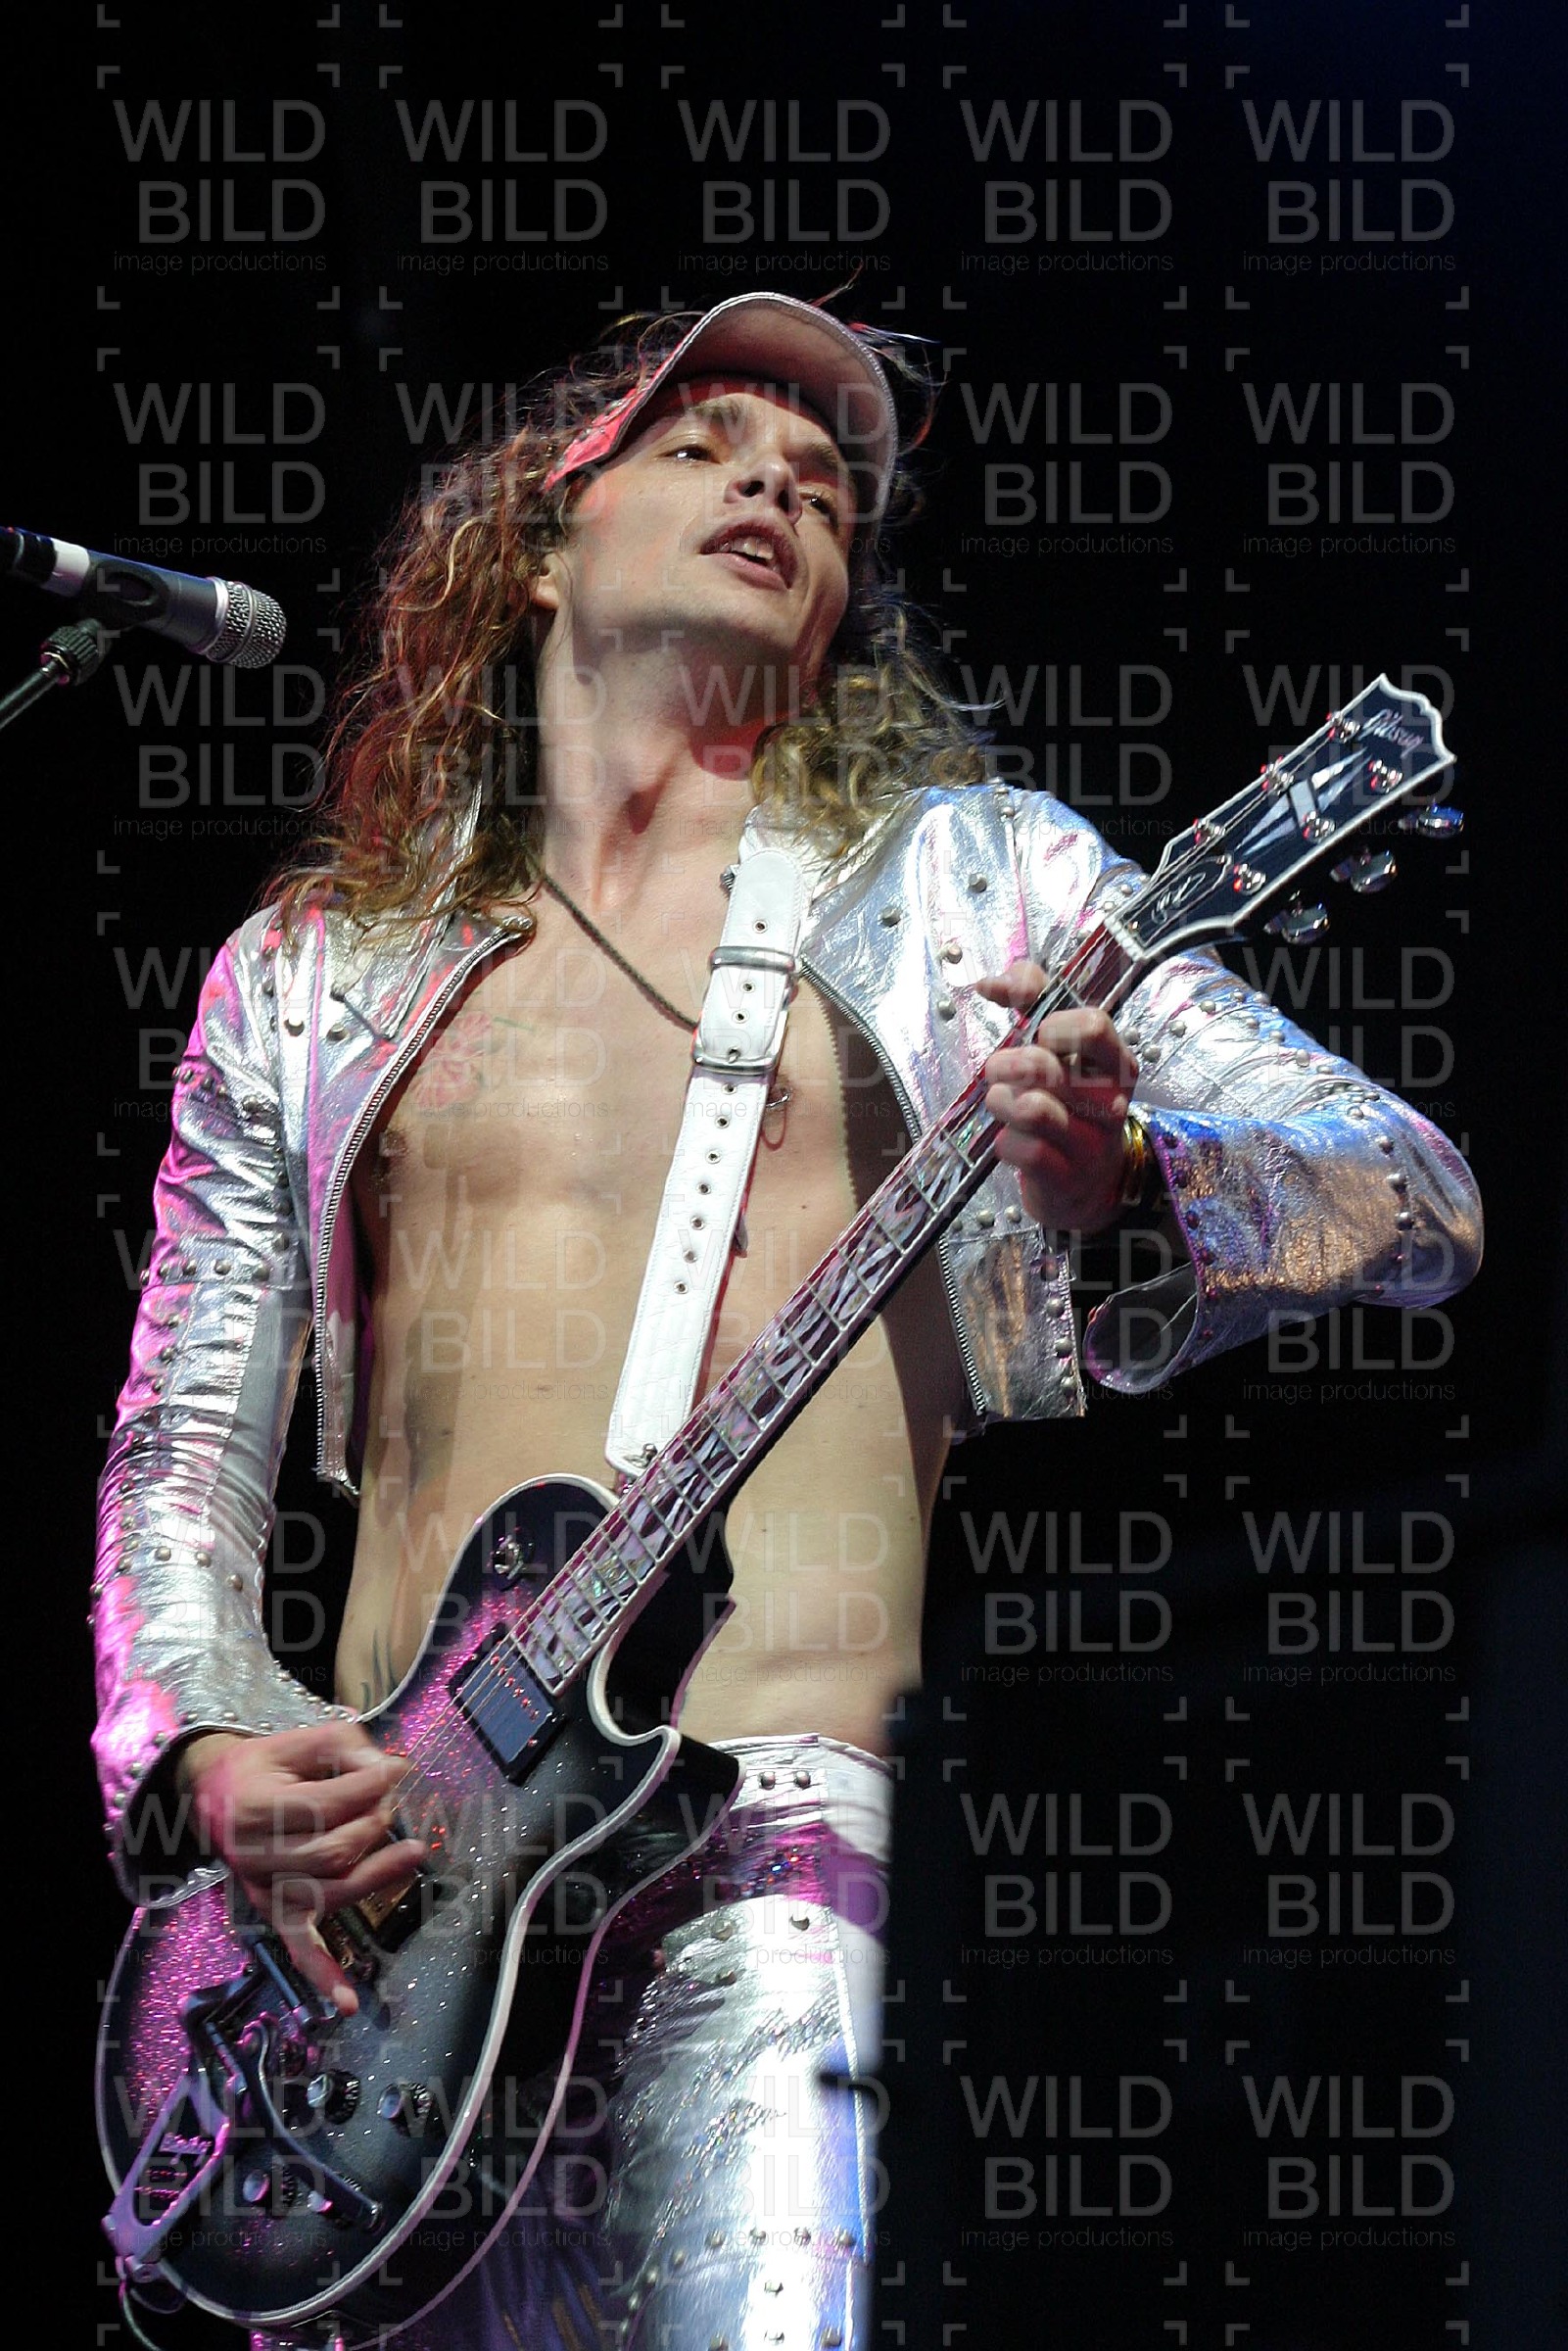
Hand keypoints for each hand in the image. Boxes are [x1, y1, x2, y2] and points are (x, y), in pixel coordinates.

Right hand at [181, 1722, 425, 2013]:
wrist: (215, 1797)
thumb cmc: (268, 1767)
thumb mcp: (301, 1740)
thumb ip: (345, 1748)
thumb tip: (388, 1771)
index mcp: (255, 1806)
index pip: (325, 1804)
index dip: (370, 1786)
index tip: (400, 1769)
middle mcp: (253, 1855)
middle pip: (332, 1851)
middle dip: (374, 1823)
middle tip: (393, 1800)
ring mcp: (264, 1890)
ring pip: (330, 1892)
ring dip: (378, 1872)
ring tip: (412, 1849)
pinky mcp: (275, 1913)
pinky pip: (298, 1949)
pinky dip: (324, 1976)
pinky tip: (348, 2002)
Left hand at [976, 962, 1139, 1235]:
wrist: (1087, 1183)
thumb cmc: (1069, 1102)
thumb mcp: (1063, 1049)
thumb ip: (1033, 999)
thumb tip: (990, 982)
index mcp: (1116, 1063)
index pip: (1093, 1025)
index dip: (1051, 1021)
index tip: (1034, 1029)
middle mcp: (1111, 1101)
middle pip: (1046, 1066)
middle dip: (1007, 1063)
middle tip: (996, 1068)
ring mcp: (1091, 1142)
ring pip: (1031, 1109)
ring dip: (1001, 1101)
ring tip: (1001, 1101)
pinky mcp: (1066, 1177)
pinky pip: (1021, 1149)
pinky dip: (1004, 1142)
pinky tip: (1011, 1139)